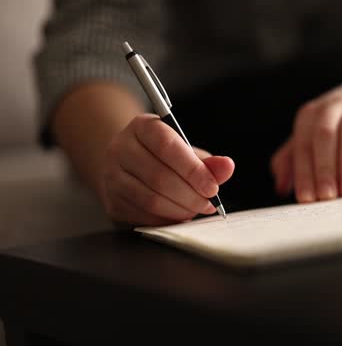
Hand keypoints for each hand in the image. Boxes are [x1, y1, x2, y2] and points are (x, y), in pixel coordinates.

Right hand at [100, 114, 234, 224]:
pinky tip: (179, 214)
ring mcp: (111, 175)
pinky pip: (142, 216)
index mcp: (142, 127)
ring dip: (180, 209)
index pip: (167, 146)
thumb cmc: (164, 155)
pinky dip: (166, 219)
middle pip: (159, 177)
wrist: (129, 162)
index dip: (193, 170)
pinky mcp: (111, 200)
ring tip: (196, 208)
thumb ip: (208, 161)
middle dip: (190, 195)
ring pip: (150, 199)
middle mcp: (120, 148)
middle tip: (208, 203)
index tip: (212, 187)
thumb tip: (227, 167)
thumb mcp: (187, 151)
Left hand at [271, 74, 341, 202]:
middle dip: (324, 168)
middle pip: (324, 135)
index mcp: (312, 113)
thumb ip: (294, 156)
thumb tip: (280, 187)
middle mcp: (334, 105)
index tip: (306, 198)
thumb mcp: (315, 132)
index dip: (303, 172)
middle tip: (326, 197)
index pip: (303, 143)